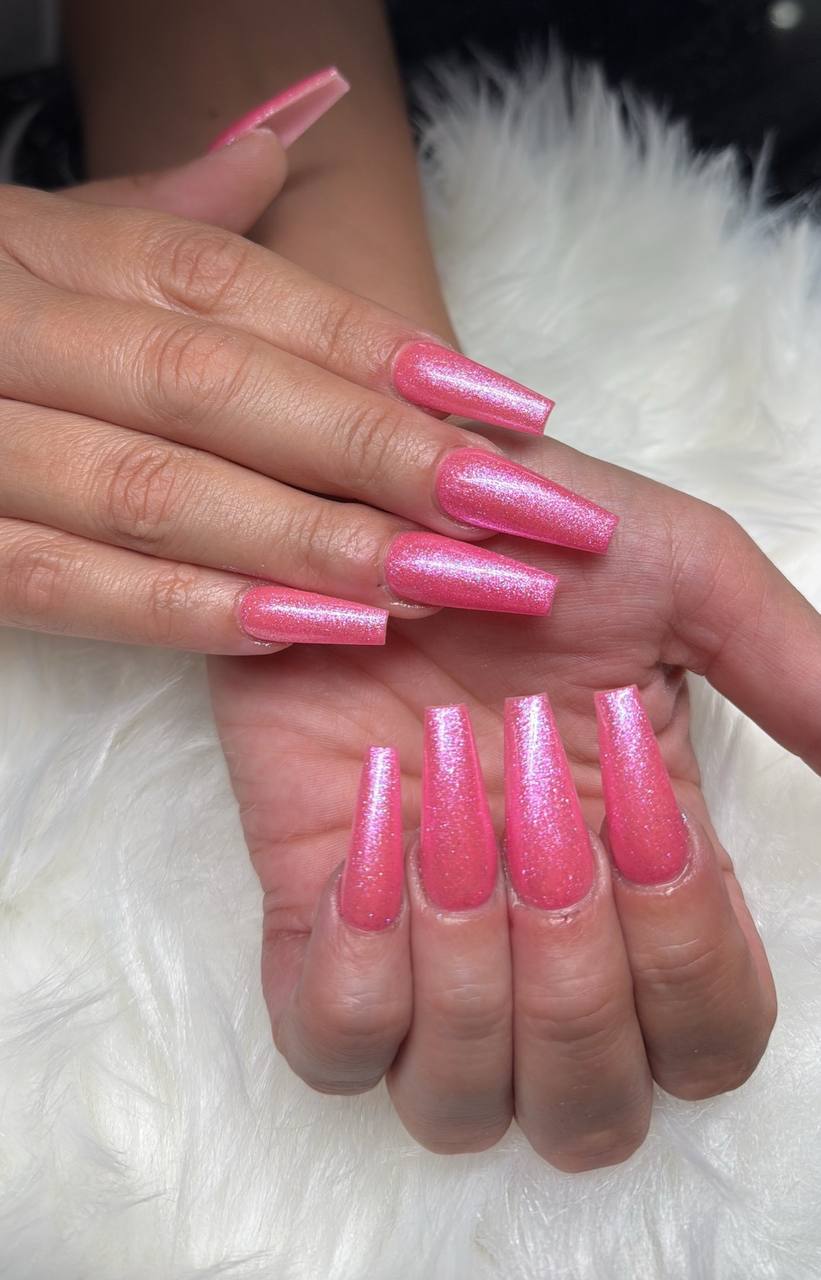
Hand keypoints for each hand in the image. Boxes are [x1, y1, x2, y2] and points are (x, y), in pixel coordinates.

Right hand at [0, 146, 601, 650]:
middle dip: (378, 453)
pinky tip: (311, 629)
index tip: (506, 405)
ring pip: (153, 490)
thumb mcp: (50, 234)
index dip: (378, 348)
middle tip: (516, 509)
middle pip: (221, 387)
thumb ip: (170, 206)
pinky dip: (186, 611)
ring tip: (438, 581)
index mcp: (56, 246)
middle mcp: (16, 327)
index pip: (242, 291)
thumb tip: (298, 122)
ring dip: (307, 540)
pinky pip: (61, 581)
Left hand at [209, 433, 820, 1169]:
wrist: (364, 502)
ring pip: (457, 1107)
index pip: (708, 1040)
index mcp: (641, 876)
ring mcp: (416, 942)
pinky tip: (369, 853)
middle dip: (574, 986)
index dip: (688, 969)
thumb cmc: (520, 535)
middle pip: (588, 1111)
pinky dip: (356, 981)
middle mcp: (533, 937)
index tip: (638, 818)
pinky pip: (330, 1050)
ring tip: (441, 823)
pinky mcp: (309, 919)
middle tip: (539, 830)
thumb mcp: (681, 576)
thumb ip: (790, 676)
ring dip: (465, 980)